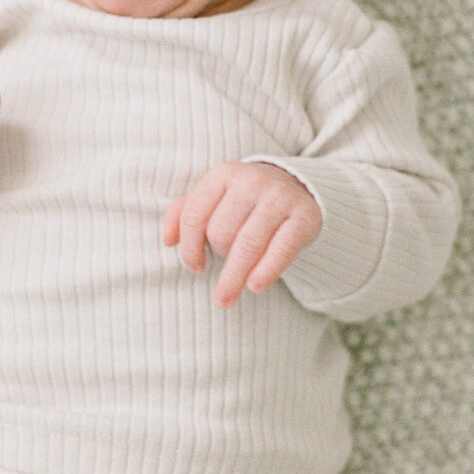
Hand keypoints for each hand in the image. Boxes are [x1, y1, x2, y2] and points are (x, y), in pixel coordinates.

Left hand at [162, 161, 322, 308]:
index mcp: (223, 174)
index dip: (189, 248)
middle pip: (221, 232)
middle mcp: (252, 180)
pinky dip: (266, 270)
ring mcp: (280, 197)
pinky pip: (282, 249)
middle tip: (225, 270)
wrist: (296, 187)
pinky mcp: (305, 216)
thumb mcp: (213, 197)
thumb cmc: (244, 200)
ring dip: (234, 277)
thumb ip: (183, 214)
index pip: (194, 216)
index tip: (196, 268)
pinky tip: (255, 286)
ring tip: (226, 299)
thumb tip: (168, 240)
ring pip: (248, 244)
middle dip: (219, 256)